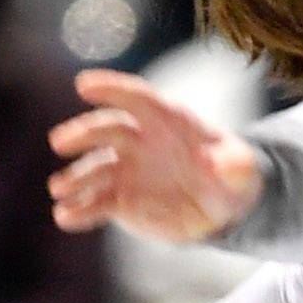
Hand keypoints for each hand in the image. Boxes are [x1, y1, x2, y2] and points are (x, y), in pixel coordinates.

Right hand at [49, 69, 265, 241]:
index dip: (111, 88)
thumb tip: (226, 162)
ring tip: (59, 190)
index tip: (84, 85)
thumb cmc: (231, 176)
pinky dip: (81, 210)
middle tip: (60, 142)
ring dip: (75, 178)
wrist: (220, 207)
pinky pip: (97, 203)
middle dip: (83, 133)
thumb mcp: (242, 170)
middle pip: (107, 130)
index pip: (136, 98)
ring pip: (96, 170)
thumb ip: (237, 164)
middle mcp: (140, 140)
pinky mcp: (121, 200)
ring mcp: (127, 170)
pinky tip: (66, 217)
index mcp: (167, 120)